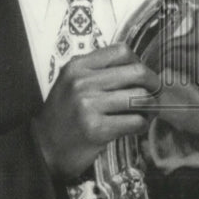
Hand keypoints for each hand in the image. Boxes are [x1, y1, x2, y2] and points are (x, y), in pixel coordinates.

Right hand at [32, 43, 158, 180]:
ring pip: (140, 98)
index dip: (139, 62)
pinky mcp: (97, 129)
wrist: (43, 147)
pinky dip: (142, 125)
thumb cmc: (63, 114)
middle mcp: (82, 82)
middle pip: (137, 72)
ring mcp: (89, 106)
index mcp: (77, 66)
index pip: (121, 51)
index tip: (141, 75)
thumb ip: (97, 70)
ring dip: (151, 107)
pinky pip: (135, 122)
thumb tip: (138, 68)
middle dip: (153, 83)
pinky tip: (137, 126)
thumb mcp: (71, 82)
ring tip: (148, 112)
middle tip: (155, 93)